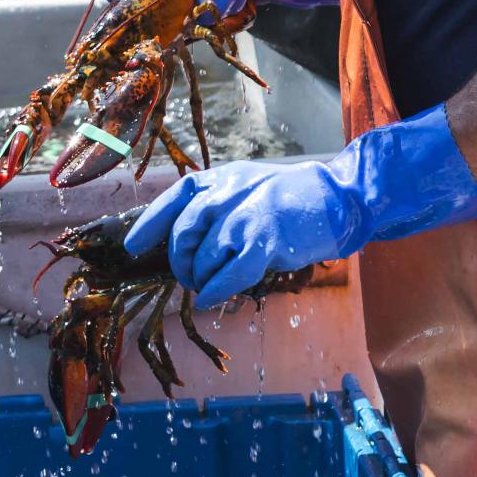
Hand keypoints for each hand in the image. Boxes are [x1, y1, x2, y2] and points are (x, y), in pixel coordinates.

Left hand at [125, 105, 476, 307]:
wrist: (344, 196)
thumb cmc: (298, 199)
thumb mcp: (253, 189)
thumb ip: (224, 208)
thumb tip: (193, 244)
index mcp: (224, 178)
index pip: (175, 197)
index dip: (150, 222)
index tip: (133, 246)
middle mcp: (229, 192)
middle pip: (182, 231)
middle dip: (180, 261)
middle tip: (188, 277)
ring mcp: (246, 215)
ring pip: (202, 256)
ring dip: (199, 279)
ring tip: (208, 287)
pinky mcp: (264, 240)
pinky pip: (227, 274)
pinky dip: (215, 290)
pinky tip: (213, 299)